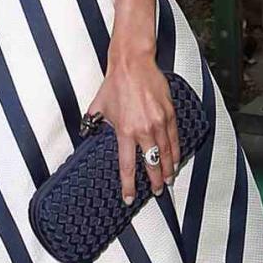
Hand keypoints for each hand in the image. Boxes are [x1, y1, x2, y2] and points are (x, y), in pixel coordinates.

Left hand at [88, 56, 179, 203]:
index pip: (127, 166)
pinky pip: (175, 138)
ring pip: (166, 153)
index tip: (129, 198)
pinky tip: (175, 159)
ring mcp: (159, 122)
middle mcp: (144, 130)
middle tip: (157, 193)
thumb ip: (93, 122)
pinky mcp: (169, 113)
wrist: (133, 64)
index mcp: (125, 131)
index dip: (128, 185)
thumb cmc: (115, 84)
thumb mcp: (99, 107)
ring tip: (168, 180)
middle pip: (152, 164)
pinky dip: (176, 151)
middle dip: (154, 182)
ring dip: (167, 169)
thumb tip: (87, 131)